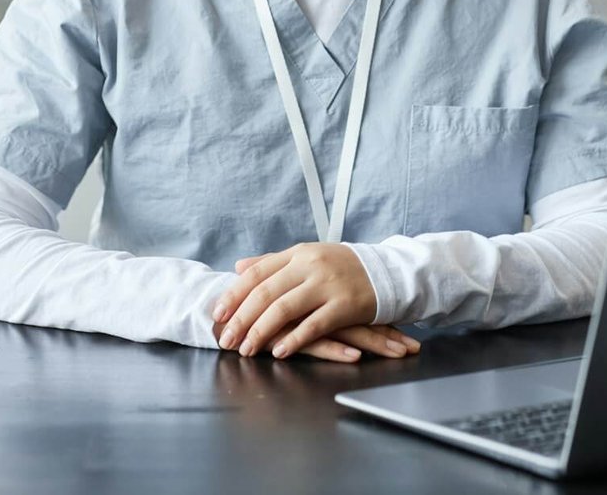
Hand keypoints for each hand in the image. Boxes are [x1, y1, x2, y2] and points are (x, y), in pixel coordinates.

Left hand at [211, 242, 398, 359]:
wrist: (389, 271)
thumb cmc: (344, 268)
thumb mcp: (308, 258)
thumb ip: (273, 263)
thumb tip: (239, 267)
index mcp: (298, 254)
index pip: (257, 273)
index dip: (234, 294)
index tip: (217, 315)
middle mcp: (310, 265)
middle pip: (265, 292)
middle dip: (241, 318)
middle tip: (225, 339)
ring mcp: (328, 284)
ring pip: (284, 308)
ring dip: (260, 331)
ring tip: (246, 349)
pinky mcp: (345, 305)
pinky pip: (313, 325)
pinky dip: (293, 340)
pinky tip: (279, 352)